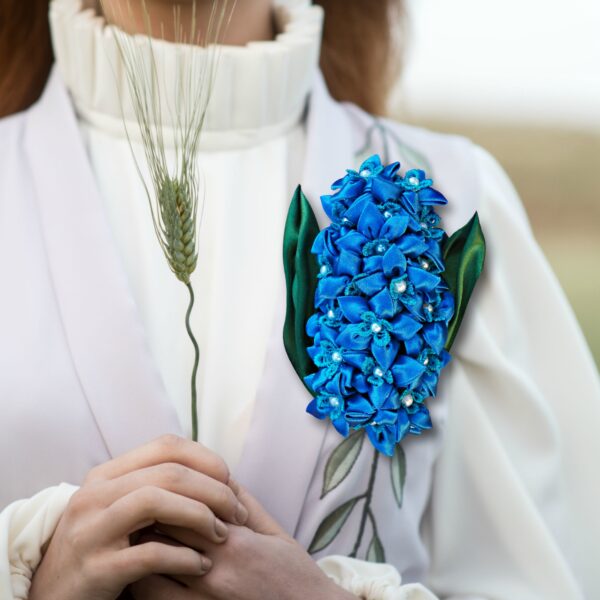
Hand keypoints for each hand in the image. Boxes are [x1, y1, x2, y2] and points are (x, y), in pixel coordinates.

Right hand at [29, 435, 248, 599]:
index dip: (206, 458)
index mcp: (106, 475)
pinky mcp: (95, 568)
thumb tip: (209, 471)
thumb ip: (152, 486)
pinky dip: (184, 557)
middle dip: (214, 490)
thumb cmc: (100, 549)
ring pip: (156, 501)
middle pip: (168, 472)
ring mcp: (90, 530)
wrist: (51, 598)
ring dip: (200, 516)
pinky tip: (202, 564)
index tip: (229, 480)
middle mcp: (94, 495)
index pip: (165, 446)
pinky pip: (149, 554)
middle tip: (238, 512)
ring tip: (222, 534)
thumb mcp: (117, 508)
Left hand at [129, 484, 355, 599]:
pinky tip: (149, 573)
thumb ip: (243, 502)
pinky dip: (145, 584)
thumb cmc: (293, 574)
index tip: (159, 490)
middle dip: (149, 519)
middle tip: (141, 511)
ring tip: (141, 542)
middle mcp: (217, 570)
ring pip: (149, 568)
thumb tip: (215, 476)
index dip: (166, 496)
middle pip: (162, 533)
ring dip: (141, 552)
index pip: (184, 507)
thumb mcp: (274, 531)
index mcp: (238, 540)